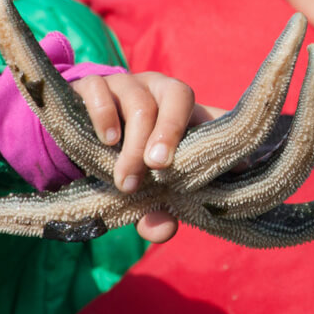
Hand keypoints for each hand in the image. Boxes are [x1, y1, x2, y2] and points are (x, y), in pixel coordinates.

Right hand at [0, 31, 224, 243]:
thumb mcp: (144, 186)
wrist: (78, 132)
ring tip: (126, 181)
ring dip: (134, 145)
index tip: (235, 167)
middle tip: (158, 167)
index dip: (220, 135)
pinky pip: (100, 90)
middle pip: (177, 96)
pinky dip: (105, 116)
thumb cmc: (126, 158)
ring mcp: (126, 83)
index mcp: (183, 111)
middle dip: (169, 133)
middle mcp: (159, 89)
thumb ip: (156, 210)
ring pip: (140, 103)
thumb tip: (162, 229)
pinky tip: (107, 141)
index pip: (210, 114)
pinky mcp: (92, 83)